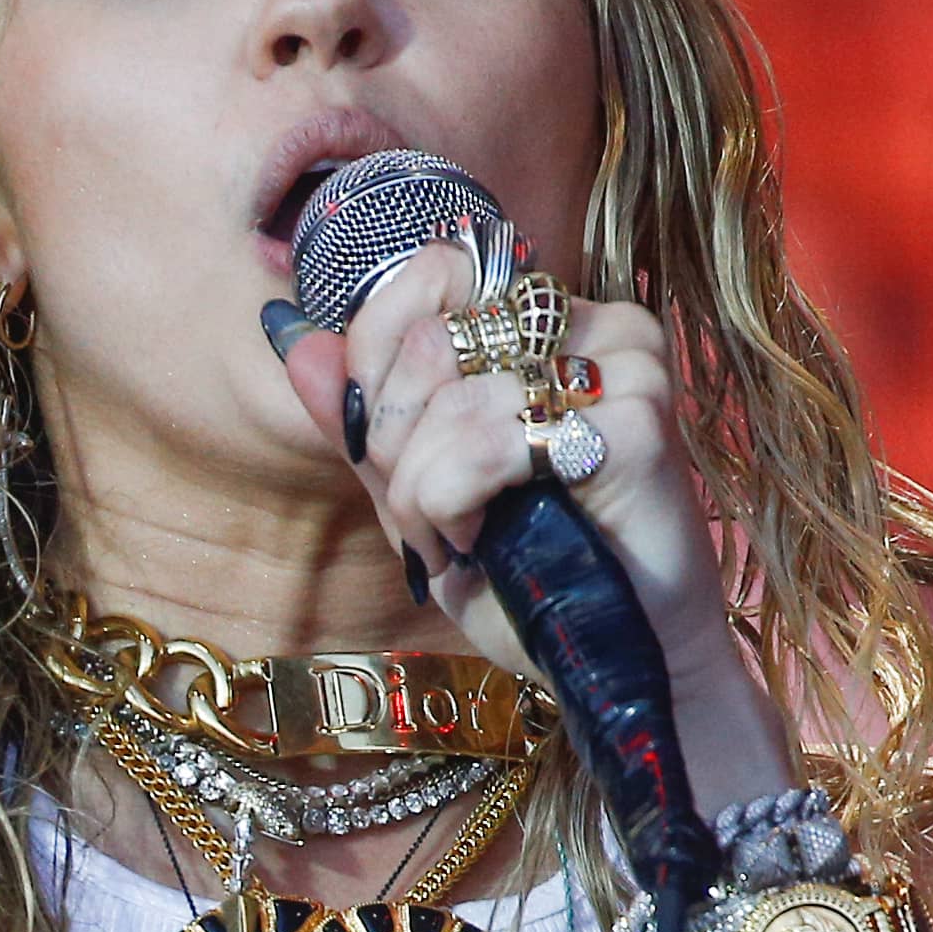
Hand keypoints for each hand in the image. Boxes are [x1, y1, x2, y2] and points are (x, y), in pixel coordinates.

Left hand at [268, 244, 793, 794]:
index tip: (384, 448)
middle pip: (430, 337)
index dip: (375, 355)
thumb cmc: (531, 577)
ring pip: (453, 399)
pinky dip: (454, 503)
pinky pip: (489, 443)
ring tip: (454, 542)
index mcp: (543, 325)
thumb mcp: (421, 497)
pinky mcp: (638, 422)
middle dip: (393, 442)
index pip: (433, 272)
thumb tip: (294, 340)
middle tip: (418, 513)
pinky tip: (480, 542)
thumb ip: (364, 422)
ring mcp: (623, 367)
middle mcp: (591, 327)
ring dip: (421, 492)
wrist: (618, 658)